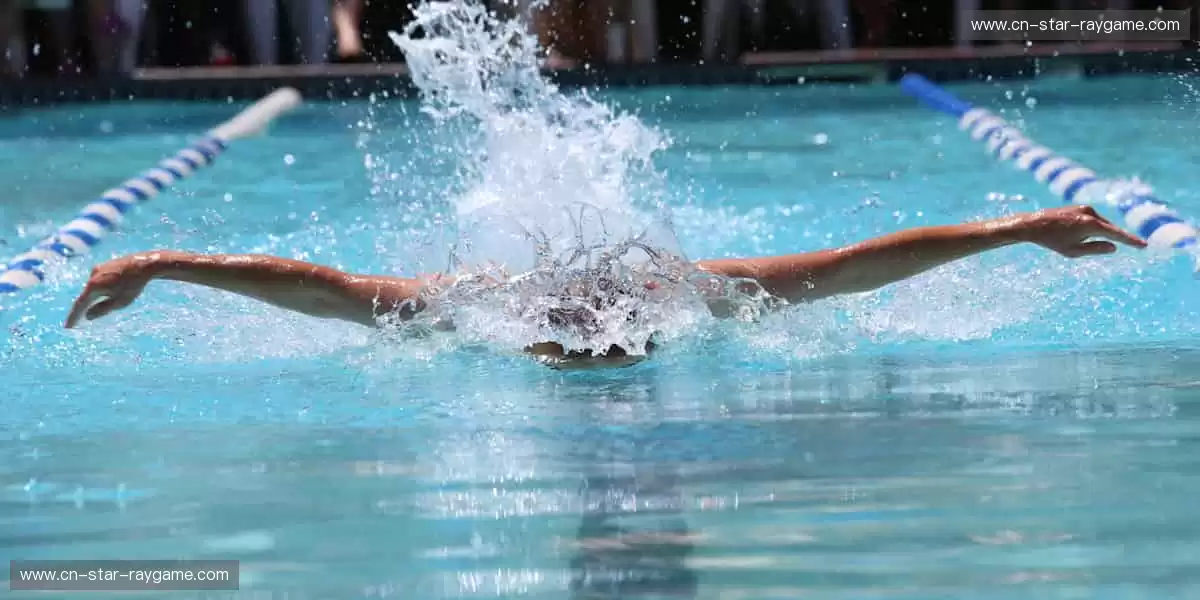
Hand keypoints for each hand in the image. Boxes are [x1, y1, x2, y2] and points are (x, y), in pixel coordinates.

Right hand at [65, 252, 166, 327]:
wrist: (145, 264)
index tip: (68, 327)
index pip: (80, 305)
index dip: (74, 316)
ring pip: (93, 288)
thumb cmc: (133, 285)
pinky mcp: (105, 266)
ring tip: (92, 307)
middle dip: (82, 308)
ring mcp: (98, 269)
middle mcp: (92, 276)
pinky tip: (107, 291)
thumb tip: (87, 316)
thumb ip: (102, 309)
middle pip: (85, 296)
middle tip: (74, 322)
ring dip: (93, 298)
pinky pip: (99, 281)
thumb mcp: (119, 302)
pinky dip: (99, 289)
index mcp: (93, 286)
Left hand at [1015, 205, 1146, 257]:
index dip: (1131, 241)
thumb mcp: (1073, 251)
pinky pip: (1094, 220)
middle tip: (1137, 245)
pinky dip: (1095, 228)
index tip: (1144, 245)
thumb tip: (1114, 246)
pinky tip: (1082, 235)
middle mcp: (1090, 213)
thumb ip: (1095, 249)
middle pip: (1111, 229)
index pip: (1116, 234)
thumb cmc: (1052, 241)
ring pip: (1102, 224)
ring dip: (1102, 234)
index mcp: (1090, 225)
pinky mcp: (1080, 207)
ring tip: (1081, 242)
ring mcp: (1085, 208)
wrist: (1033, 224)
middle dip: (1120, 238)